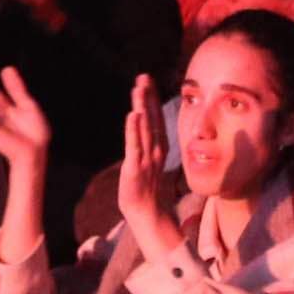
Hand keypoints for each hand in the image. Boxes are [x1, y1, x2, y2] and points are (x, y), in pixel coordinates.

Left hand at [114, 76, 180, 263]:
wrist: (147, 216)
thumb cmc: (146, 191)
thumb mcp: (149, 165)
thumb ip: (149, 148)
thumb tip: (145, 133)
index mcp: (159, 149)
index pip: (156, 120)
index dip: (152, 101)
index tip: (148, 83)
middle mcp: (155, 151)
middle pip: (152, 119)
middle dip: (148, 97)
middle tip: (144, 76)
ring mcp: (146, 160)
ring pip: (144, 128)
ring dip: (142, 107)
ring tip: (139, 88)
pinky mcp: (135, 169)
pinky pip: (135, 147)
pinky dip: (134, 130)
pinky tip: (133, 115)